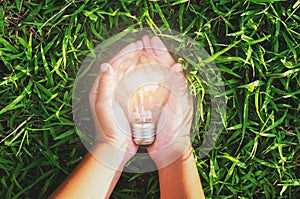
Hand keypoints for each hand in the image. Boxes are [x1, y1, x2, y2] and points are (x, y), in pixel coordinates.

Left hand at [89, 42, 145, 164]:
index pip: (112, 64)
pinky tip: (152, 76)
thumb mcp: (104, 106)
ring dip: (138, 64)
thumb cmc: (108, 128)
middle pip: (121, 67)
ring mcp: (118, 97)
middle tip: (144, 46)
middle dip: (132, 55)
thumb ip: (104, 86)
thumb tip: (106, 65)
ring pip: (129, 75)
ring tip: (149, 56)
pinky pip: (135, 87)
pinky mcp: (126, 104)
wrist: (115, 148)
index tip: (136, 44)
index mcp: (100, 88)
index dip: (124, 52)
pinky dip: (142, 78)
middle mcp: (108, 90)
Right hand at [143, 36, 193, 167]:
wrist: (170, 151)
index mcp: (177, 89)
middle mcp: (169, 91)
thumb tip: (178, 67)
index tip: (151, 40)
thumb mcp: (179, 110)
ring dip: (144, 61)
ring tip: (136, 50)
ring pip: (151, 75)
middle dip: (151, 52)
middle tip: (143, 40)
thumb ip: (179, 89)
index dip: (160, 51)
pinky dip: (138, 78)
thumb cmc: (176, 132)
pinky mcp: (151, 106)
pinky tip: (130, 73)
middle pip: (159, 66)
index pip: (168, 65)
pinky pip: (144, 88)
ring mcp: (159, 98)